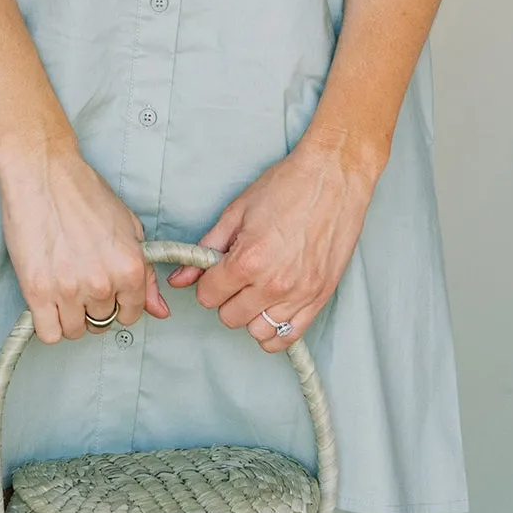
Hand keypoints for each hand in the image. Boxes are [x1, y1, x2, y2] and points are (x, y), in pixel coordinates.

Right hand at [0, 141, 173, 344]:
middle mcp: (103, 283)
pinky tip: (47, 301)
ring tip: (62, 285)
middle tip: (80, 278)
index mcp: (130, 267)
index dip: (120, 303)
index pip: (132, 313)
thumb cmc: (83, 192)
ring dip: (69, 315)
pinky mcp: (37, 291)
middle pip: (102, 322)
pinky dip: (48, 322)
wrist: (43, 173)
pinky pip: (48, 333)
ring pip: (75, 331)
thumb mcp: (128, 226)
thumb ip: (146, 273)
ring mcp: (69, 290)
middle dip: (93, 306)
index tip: (108, 292)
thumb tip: (160, 311)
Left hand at [167, 138, 378, 350]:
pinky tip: (273, 308)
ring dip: (251, 313)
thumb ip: (206, 248)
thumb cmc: (287, 186)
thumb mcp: (237, 211)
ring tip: (258, 288)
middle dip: (227, 297)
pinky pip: (289, 336)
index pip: (208, 296)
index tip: (217, 270)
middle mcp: (273, 284)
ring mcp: (300, 294)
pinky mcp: (320, 298)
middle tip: (238, 275)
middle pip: (230, 317)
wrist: (333, 176)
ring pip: (258, 332)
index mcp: (248, 260)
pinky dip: (276, 329)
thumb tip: (179, 278)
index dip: (207, 282)